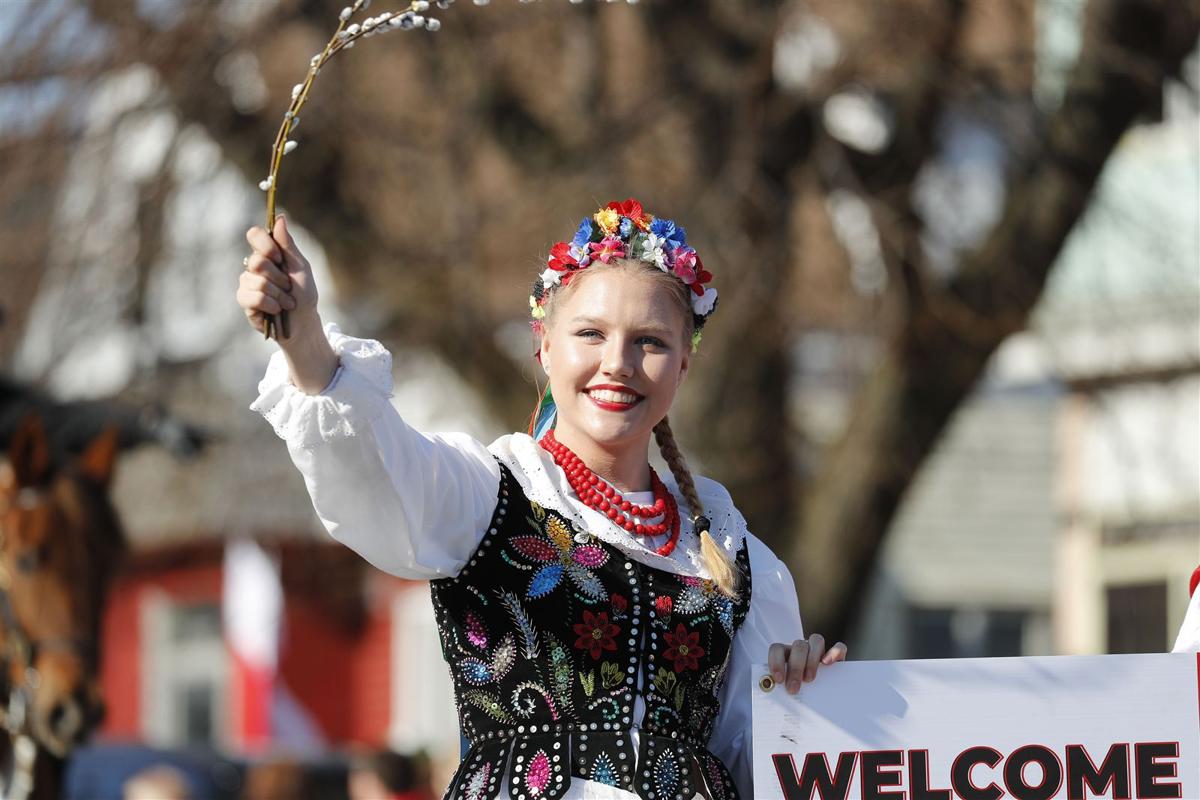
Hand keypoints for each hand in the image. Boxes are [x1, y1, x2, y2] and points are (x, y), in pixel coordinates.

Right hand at [237, 215, 319, 339]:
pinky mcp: (244, 301)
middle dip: (279, 277)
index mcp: (268, 253)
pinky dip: (271, 304)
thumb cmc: (303, 293)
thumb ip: (288, 245)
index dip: (265, 245)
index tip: (279, 258)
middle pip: (257, 261)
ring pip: (257, 282)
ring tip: (286, 302)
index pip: (254, 235)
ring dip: (278, 295)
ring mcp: (247, 283)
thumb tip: (280, 218)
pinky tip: (276, 310)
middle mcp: (253, 266)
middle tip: (288, 286)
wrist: (303, 321)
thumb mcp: (300, 267)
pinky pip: (253, 297)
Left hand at [767, 634, 846, 694]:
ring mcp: (818, 651)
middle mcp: (801, 650)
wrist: (818, 700)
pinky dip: (835, 653)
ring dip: (812, 660)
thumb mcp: (787, 693)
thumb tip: (771, 706)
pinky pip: (838, 647)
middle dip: (795, 668)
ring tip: (809, 679)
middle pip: (798, 647)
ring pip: (816, 640)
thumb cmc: (797, 695)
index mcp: (786, 655)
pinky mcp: (836, 656)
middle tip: (793, 688)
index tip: (779, 679)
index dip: (776, 661)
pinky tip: (829, 664)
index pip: (777, 649)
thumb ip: (781, 694)